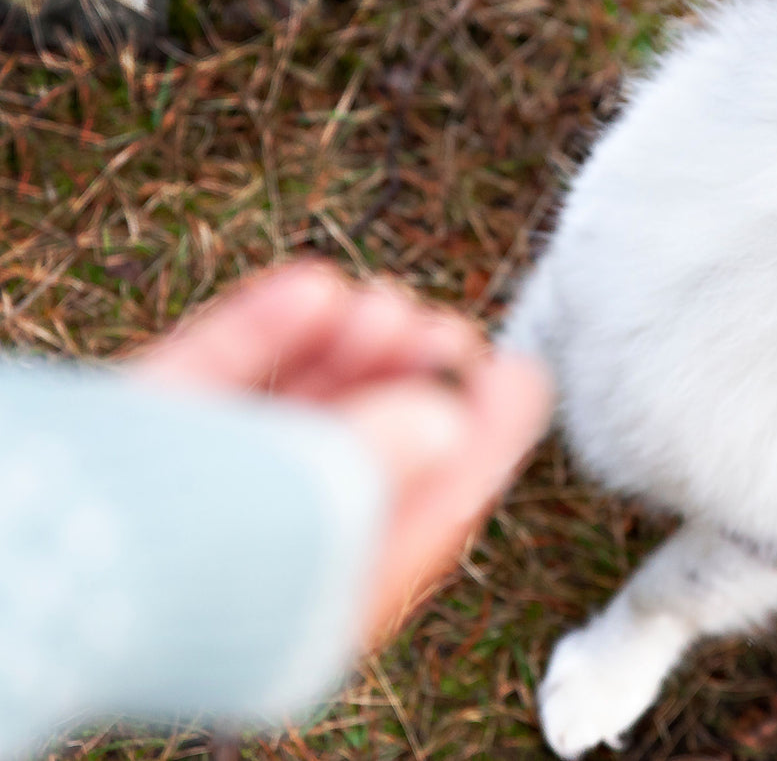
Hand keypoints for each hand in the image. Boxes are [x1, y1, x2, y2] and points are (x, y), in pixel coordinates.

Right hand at [133, 261, 552, 645]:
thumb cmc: (152, 553)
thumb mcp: (298, 508)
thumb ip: (382, 464)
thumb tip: (446, 422)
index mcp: (315, 609)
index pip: (423, 522)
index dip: (482, 444)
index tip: (524, 374)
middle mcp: (259, 561)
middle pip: (356, 461)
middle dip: (404, 382)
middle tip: (436, 323)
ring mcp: (190, 501)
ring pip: (286, 416)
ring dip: (342, 348)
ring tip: (375, 300)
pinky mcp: (131, 445)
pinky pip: (212, 384)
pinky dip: (263, 334)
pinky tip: (311, 288)